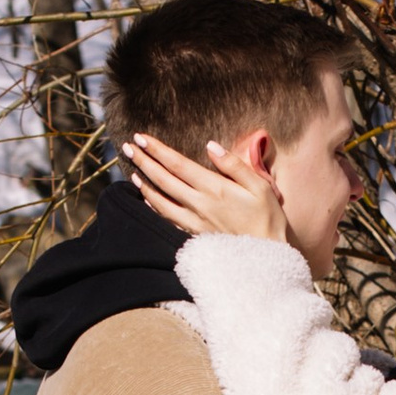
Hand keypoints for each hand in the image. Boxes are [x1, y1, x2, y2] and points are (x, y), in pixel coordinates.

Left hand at [125, 131, 290, 243]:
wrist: (267, 257)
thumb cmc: (267, 218)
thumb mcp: (260, 186)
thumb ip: (234, 165)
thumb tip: (211, 146)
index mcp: (214, 188)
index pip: (177, 164)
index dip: (157, 150)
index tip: (141, 137)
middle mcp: (199, 204)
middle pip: (164, 180)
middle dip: (144, 161)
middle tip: (128, 147)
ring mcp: (194, 222)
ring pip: (160, 201)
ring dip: (144, 184)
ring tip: (132, 171)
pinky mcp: (194, 235)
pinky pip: (168, 219)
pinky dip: (155, 207)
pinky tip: (148, 199)